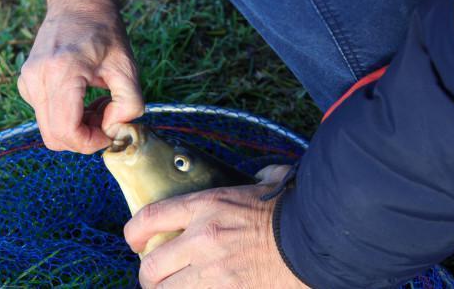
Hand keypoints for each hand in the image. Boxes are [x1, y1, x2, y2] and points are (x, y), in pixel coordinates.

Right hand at [18, 0, 143, 153]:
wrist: (78, 3)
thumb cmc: (104, 31)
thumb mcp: (128, 66)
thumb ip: (130, 103)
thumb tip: (113, 129)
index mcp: (62, 72)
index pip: (66, 131)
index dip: (90, 143)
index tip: (110, 133)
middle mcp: (37, 78)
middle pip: (54, 137)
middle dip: (84, 138)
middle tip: (107, 119)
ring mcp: (28, 81)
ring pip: (49, 130)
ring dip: (77, 128)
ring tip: (98, 105)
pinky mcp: (26, 84)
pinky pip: (46, 116)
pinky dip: (67, 117)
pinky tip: (84, 99)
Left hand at [124, 166, 308, 288]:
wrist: (320, 240)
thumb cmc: (292, 210)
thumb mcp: (263, 183)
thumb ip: (250, 180)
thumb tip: (259, 175)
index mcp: (207, 205)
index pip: (149, 217)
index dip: (133, 233)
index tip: (135, 241)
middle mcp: (203, 239)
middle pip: (150, 267)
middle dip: (149, 275)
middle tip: (157, 275)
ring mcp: (214, 272)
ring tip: (174, 287)